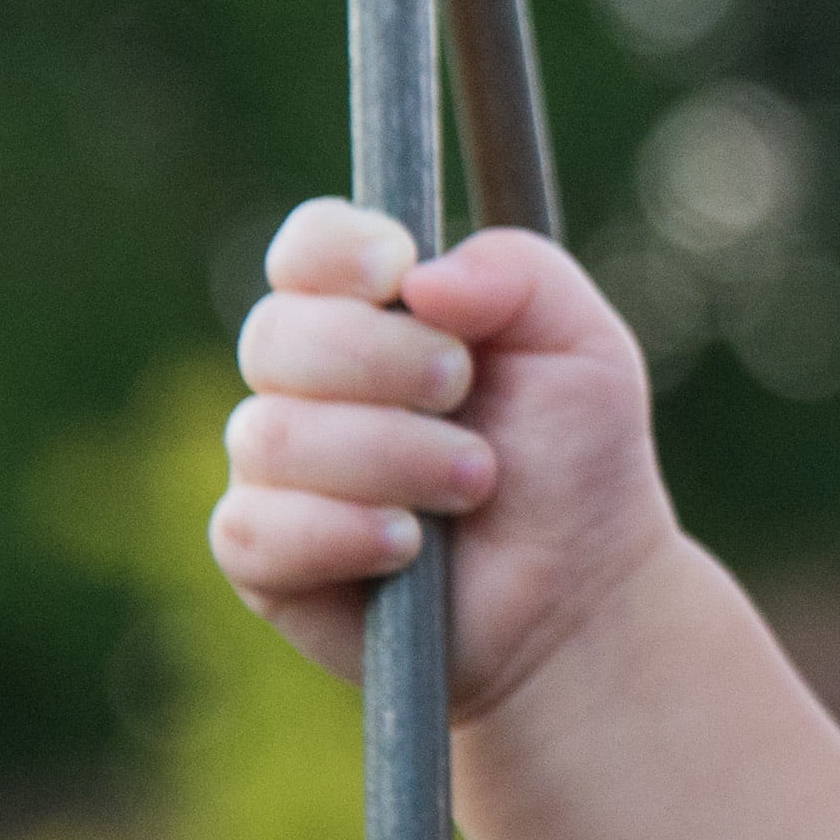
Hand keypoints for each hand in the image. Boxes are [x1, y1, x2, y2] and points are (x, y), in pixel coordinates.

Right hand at [212, 200, 678, 717]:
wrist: (582, 590)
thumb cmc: (574, 459)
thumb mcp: (583, 346)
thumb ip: (519, 275)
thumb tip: (421, 277)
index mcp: (374, 312)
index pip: (308, 249)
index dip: (336, 252)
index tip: (397, 273)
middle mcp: (308, 382)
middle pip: (278, 335)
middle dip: (383, 363)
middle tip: (464, 394)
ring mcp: (279, 468)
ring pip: (275, 436)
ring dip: (390, 457)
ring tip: (475, 483)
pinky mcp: (264, 555)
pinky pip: (255, 528)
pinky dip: (341, 532)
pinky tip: (407, 546)